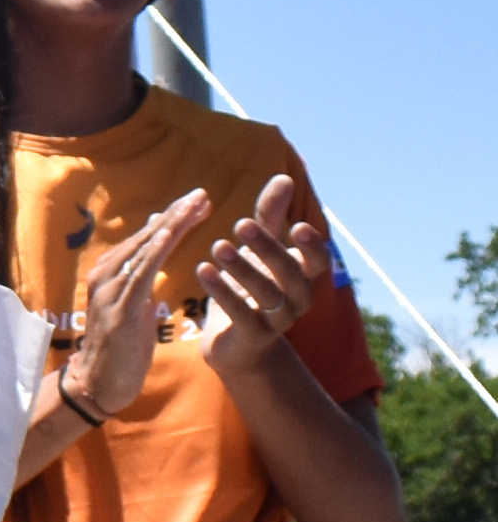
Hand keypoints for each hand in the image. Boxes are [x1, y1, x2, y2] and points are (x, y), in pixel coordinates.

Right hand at [54, 194, 197, 423]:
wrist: (99, 383)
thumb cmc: (121, 346)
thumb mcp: (135, 304)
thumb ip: (142, 274)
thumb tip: (155, 243)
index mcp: (112, 271)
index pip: (147, 237)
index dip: (173, 217)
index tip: (200, 201)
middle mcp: (106, 274)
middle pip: (146, 236)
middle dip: (175, 214)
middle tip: (203, 195)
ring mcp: (109, 290)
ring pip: (143, 249)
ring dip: (170, 226)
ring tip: (194, 208)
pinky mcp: (118, 309)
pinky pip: (138, 274)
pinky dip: (153, 251)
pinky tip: (168, 236)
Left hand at [198, 176, 332, 378]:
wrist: (237, 344)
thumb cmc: (250, 286)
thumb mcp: (259, 249)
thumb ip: (270, 216)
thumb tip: (284, 177)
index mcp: (302, 275)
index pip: (319, 260)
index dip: (312, 245)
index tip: (298, 225)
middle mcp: (297, 298)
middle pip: (291, 273)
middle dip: (268, 248)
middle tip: (241, 224)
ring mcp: (278, 320)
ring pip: (267, 294)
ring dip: (243, 269)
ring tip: (217, 245)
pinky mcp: (253, 336)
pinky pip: (242, 314)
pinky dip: (223, 292)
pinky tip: (203, 270)